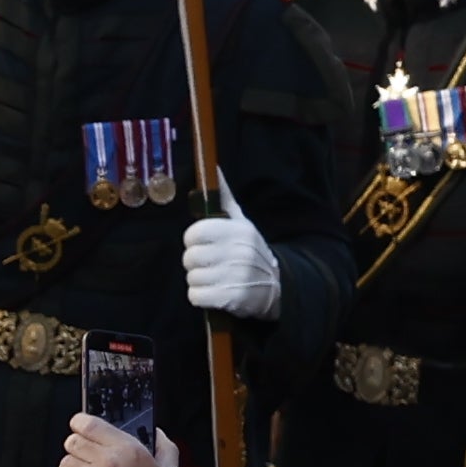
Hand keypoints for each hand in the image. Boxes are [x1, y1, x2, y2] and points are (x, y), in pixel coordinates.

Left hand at [182, 196, 281, 317]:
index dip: (194, 241)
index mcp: (238, 231)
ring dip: (199, 281)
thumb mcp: (241, 222)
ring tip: (217, 278)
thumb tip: (214, 168)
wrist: (276, 286)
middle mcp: (239, 252)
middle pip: (189, 258)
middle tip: (212, 264)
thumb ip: (223, 198)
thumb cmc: (249, 251)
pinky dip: (201, 297)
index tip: (205, 244)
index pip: (193, 234)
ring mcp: (237, 276)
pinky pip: (195, 297)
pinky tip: (217, 292)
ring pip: (191, 278)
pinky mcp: (232, 298)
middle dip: (196, 263)